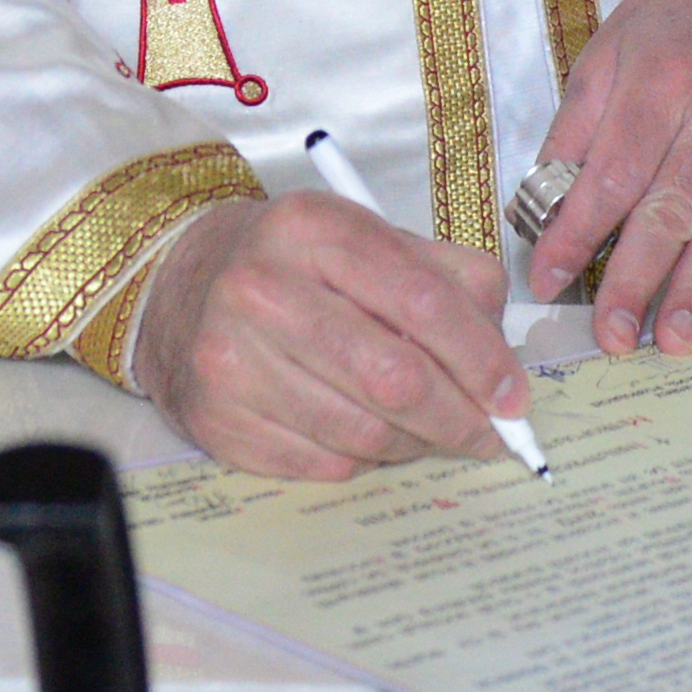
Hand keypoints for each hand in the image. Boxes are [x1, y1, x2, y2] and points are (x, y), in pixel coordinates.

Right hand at [128, 193, 530, 479]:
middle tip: (487, 435)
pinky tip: (363, 434)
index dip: (481, 358)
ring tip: (425, 431)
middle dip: (458, 417)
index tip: (513, 396)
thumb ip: (447, 279)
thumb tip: (502, 361)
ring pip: (362, 431)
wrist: (178, 287)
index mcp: (313, 228)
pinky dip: (361, 459)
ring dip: (413, 444)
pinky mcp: (216, 417)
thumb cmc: (295, 266)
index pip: (422, 301)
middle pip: (395, 377)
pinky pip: (321, 463)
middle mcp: (261, 288)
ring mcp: (230, 357)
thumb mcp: (367, 239)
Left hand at [519, 0, 691, 354]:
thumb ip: (573, 135)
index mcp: (658, 87)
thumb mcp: (601, 61)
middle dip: (637, 283)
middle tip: (613, 337)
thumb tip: (542, 211)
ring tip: (671, 341)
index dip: (579, 235)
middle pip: (670, 214)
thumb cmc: (664, 31)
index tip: (549, 279)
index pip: (613, 177)